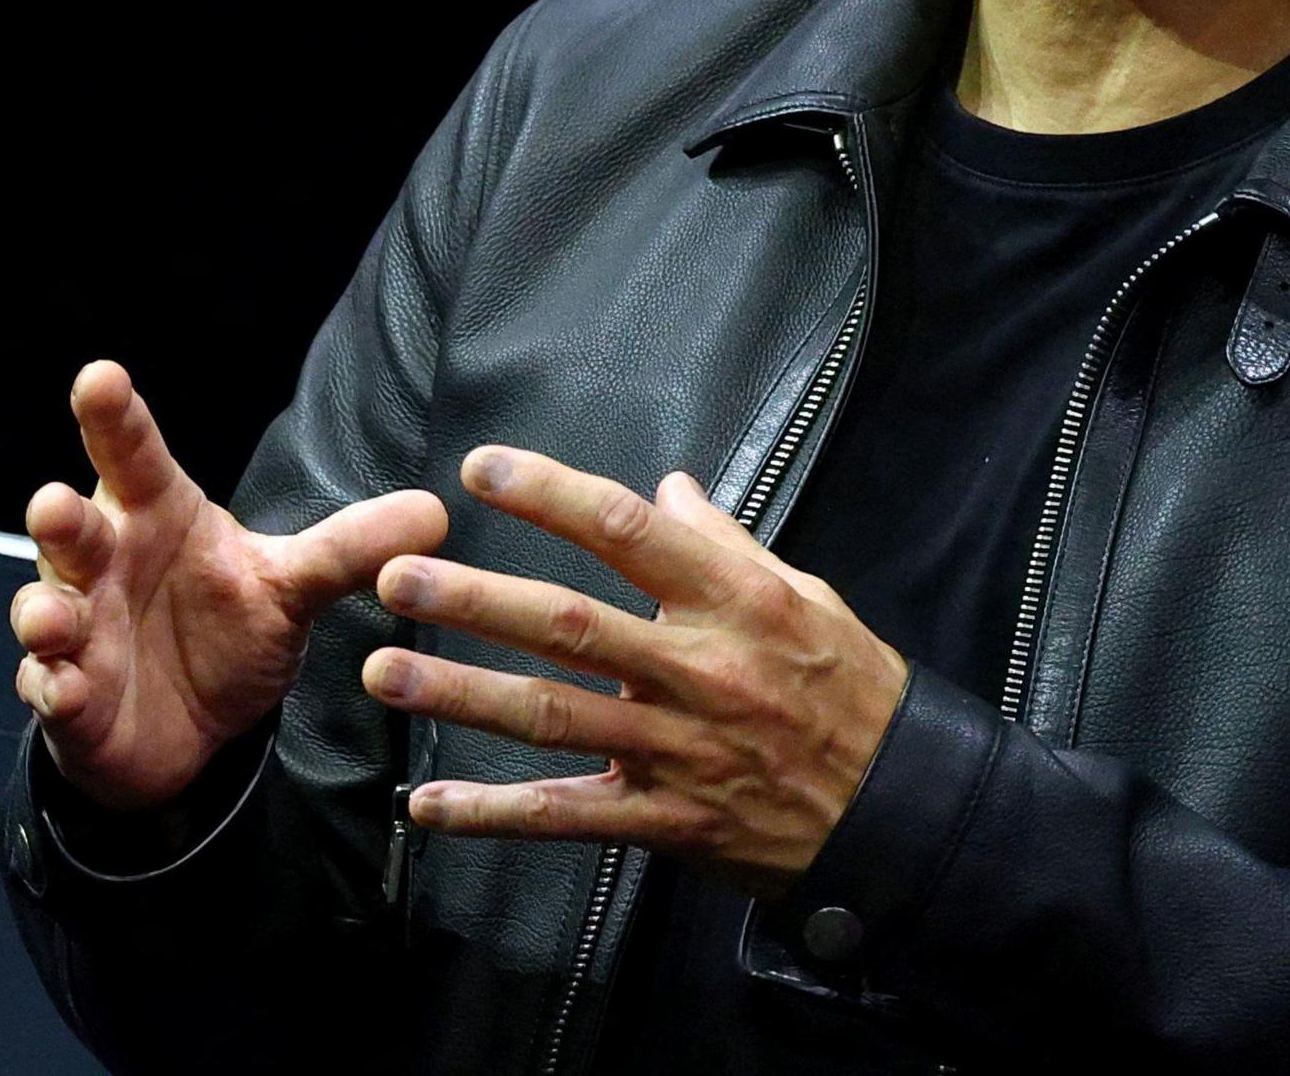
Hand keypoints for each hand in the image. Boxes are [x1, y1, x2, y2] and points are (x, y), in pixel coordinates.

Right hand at [10, 361, 449, 813]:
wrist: (189, 730)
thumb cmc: (225, 631)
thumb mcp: (291, 590)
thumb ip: (348, 551)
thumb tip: (437, 512)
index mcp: (157, 517)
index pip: (134, 457)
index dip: (115, 418)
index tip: (100, 377)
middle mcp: (107, 565)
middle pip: (72, 528)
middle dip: (61, 518)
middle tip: (56, 504)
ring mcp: (80, 631)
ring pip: (45, 608)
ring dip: (45, 610)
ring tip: (57, 619)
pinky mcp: (70, 697)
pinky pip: (49, 688)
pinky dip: (54, 688)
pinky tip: (66, 688)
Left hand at [360, 447, 907, 892]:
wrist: (904, 812)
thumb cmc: (852, 691)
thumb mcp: (805, 597)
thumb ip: (725, 543)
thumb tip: (668, 486)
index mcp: (734, 602)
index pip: (629, 532)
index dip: (551, 494)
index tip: (482, 468)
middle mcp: (697, 670)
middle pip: (569, 626)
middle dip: (475, 600)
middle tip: (398, 579)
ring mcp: (676, 750)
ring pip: (551, 717)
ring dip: (461, 695)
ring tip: (385, 675)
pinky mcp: (665, 820)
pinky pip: (565, 818)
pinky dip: (492, 815)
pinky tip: (428, 806)